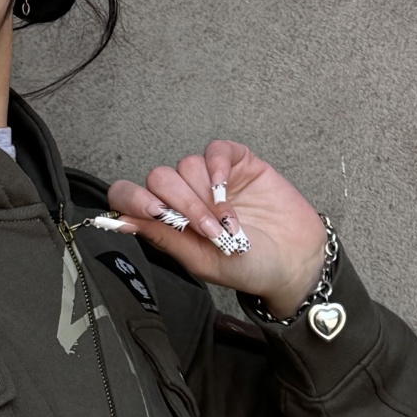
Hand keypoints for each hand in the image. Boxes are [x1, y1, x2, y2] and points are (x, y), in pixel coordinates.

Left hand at [107, 140, 326, 316]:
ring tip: (227, 221)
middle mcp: (186, 197)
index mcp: (169, 222)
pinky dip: (216, 165)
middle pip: (159, 178)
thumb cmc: (248, 266)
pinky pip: (215, 149)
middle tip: (208, 229)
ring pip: (186, 165)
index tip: (155, 213)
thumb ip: (163, 237)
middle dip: (181, 203)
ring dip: (204, 194)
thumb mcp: (201, 260)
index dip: (133, 199)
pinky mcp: (237, 164)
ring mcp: (211, 179)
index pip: (130, 197)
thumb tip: (122, 222)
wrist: (295, 262)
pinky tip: (225, 186)